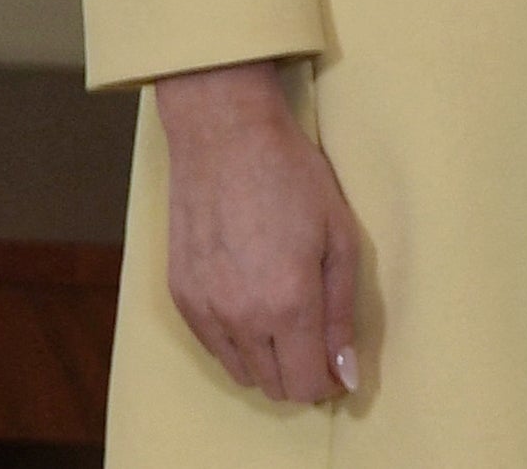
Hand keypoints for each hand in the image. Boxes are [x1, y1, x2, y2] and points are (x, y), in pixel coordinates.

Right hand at [155, 60, 365, 404]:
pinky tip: (256, 307)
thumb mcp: (340, 240)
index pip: (306, 385)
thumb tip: (346, 374)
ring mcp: (204, 310)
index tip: (340, 365)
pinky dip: (238, 342)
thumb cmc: (294, 179)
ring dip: (270, 362)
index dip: (328, 383)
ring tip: (290, 321)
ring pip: (241, 372)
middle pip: (273, 387)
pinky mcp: (180, 298)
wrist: (225, 139)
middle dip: (301, 374)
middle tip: (320, 342)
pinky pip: (212, 347)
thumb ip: (342, 314)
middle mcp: (240, 318)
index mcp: (288, 304)